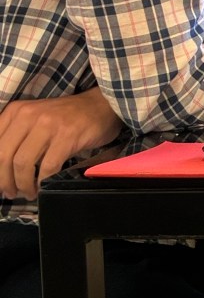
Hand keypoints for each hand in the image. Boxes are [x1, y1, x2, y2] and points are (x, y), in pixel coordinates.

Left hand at [0, 88, 123, 199]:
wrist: (100, 105)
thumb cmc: (66, 116)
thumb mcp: (34, 119)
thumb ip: (16, 136)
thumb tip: (1, 170)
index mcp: (16, 111)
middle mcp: (28, 115)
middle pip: (4, 156)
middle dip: (4, 181)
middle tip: (11, 193)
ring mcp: (48, 124)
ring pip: (23, 163)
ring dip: (23, 184)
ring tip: (29, 192)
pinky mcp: (67, 136)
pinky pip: (47, 166)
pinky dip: (43, 182)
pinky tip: (44, 186)